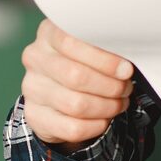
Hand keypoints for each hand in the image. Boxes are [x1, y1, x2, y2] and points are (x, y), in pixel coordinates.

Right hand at [20, 18, 133, 148]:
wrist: (58, 90)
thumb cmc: (85, 61)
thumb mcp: (93, 47)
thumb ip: (107, 48)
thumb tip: (128, 64)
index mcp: (50, 33)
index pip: (73, 43)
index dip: (105, 60)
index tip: (126, 69)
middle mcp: (35, 58)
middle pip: (76, 76)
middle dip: (110, 86)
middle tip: (126, 88)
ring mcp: (31, 87)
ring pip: (76, 104)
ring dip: (107, 106)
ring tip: (119, 102)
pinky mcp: (34, 115)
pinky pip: (72, 127)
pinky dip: (96, 125)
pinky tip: (105, 119)